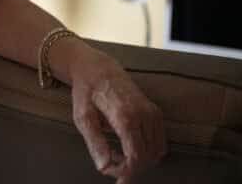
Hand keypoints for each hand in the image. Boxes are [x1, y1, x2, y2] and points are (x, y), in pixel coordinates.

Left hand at [66, 41, 166, 182]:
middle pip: (147, 157)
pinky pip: (159, 143)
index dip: (126, 172)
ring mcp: (153, 113)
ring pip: (155, 152)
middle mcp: (144, 114)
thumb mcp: (82, 116)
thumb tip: (104, 167)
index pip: (136, 156)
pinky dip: (147, 152)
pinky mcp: (156, 113)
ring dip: (139, 161)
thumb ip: (94, 142)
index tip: (111, 174)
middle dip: (130, 168)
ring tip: (116, 155)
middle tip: (109, 164)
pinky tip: (128, 149)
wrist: (99, 68)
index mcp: (125, 116)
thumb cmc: (87, 91)